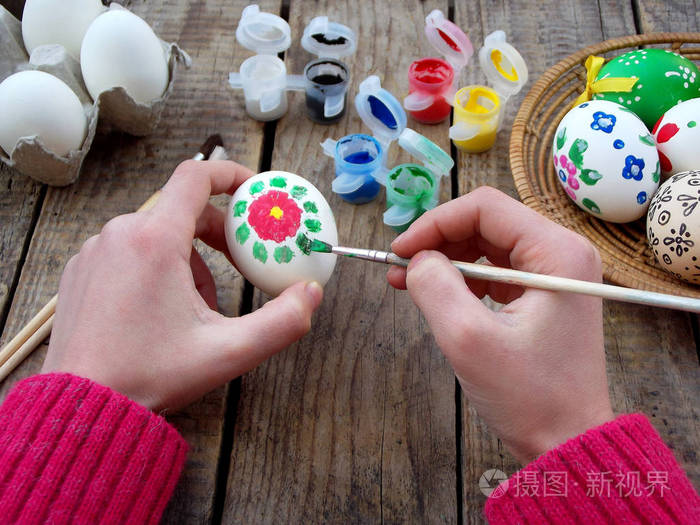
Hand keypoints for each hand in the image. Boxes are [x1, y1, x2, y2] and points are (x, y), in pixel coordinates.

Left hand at [42, 160, 322, 410]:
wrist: (83, 407)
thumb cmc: (149, 375)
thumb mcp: (228, 352)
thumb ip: (282, 322)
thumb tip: (311, 293)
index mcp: (154, 240)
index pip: (196, 176)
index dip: (231, 174)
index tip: (253, 190)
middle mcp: (119, 234)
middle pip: (181, 209)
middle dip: (217, 234)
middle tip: (240, 265)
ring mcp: (95, 250)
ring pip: (156, 234)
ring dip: (188, 259)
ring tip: (198, 308)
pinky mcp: (82, 269)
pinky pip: (129, 251)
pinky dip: (156, 267)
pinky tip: (161, 310)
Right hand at [387, 186, 613, 462]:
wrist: (568, 443)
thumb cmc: (528, 396)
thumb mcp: (469, 340)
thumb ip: (435, 287)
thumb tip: (416, 259)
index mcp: (557, 253)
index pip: (485, 208)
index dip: (434, 223)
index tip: (400, 251)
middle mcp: (562, 254)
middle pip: (486, 223)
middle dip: (437, 242)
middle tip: (399, 268)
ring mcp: (555, 275)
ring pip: (487, 246)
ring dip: (446, 261)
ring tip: (408, 283)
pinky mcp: (544, 296)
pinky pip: (495, 272)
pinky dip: (463, 279)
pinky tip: (439, 297)